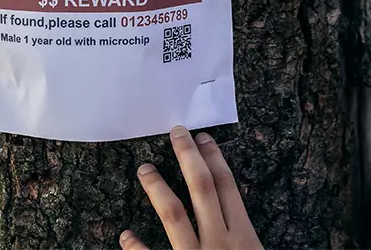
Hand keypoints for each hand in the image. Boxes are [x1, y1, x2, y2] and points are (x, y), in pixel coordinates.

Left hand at [121, 126, 261, 249]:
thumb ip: (244, 236)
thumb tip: (230, 210)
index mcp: (243, 235)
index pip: (226, 187)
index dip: (214, 158)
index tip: (202, 137)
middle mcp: (220, 242)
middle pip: (202, 188)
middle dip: (189, 157)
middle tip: (176, 133)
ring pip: (175, 215)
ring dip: (157, 188)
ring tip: (145, 169)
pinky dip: (136, 247)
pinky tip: (126, 235)